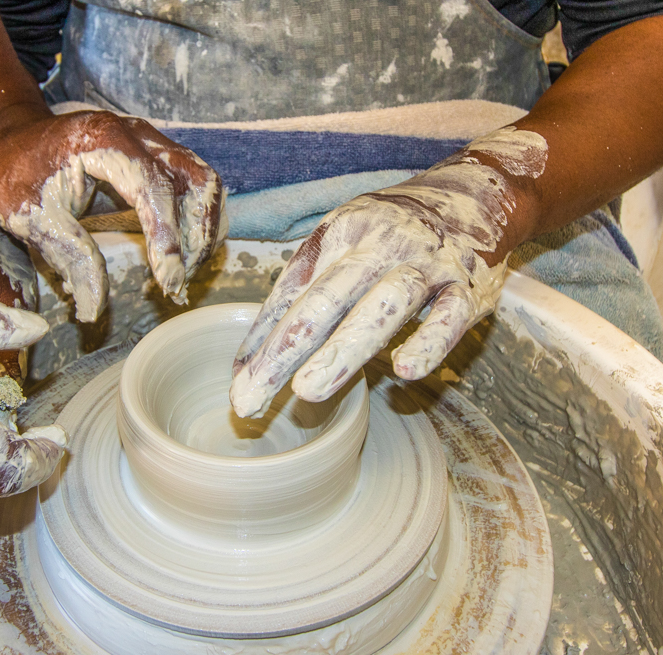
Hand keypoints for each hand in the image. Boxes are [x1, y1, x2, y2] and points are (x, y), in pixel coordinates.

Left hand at [0, 110, 227, 321]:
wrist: (12, 138)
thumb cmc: (17, 174)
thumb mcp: (32, 218)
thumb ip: (69, 259)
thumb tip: (94, 309)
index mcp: (106, 142)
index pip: (155, 188)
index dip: (168, 236)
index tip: (168, 280)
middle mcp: (139, 136)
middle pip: (198, 181)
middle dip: (196, 238)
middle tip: (177, 282)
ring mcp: (152, 142)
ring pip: (205, 183)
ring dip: (203, 231)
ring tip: (181, 272)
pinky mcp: (156, 155)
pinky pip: (194, 185)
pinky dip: (196, 221)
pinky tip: (179, 254)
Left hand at [229, 126, 547, 417]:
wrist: (478, 194)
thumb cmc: (389, 234)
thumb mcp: (337, 248)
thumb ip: (294, 301)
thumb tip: (246, 363)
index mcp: (339, 235)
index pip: (293, 294)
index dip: (263, 343)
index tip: (239, 390)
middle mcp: (378, 246)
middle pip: (326, 300)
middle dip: (287, 350)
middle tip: (254, 397)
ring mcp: (425, 265)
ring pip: (383, 305)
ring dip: (344, 347)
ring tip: (308, 390)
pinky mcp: (468, 287)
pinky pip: (450, 316)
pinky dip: (430, 341)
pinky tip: (405, 370)